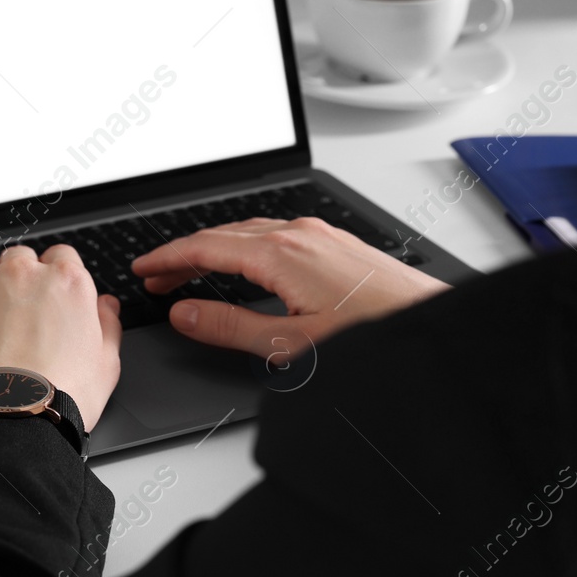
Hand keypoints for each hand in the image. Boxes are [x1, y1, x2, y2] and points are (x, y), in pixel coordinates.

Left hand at [0, 244, 121, 431]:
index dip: (57, 276)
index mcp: (66, 282)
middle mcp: (22, 275)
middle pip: (21, 257)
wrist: (8, 423)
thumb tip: (106, 306)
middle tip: (20, 312)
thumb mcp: (105, 364)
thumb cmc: (58, 397)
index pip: (62, 256)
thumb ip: (108, 324)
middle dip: (22, 278)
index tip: (51, 296)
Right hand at [130, 217, 449, 358]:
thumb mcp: (291, 344)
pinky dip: (244, 248)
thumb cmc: (375, 334)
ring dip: (214, 250)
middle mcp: (299, 233)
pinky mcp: (337, 243)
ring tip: (190, 273)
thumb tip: (185, 314)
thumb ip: (231, 328)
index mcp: (281, 253)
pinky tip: (244, 265)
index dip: (167, 259)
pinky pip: (276, 235)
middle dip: (185, 255)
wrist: (433, 325)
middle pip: (224, 235)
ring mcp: (321, 234)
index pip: (205, 246)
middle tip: (156, 278)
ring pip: (250, 232)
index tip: (143, 270)